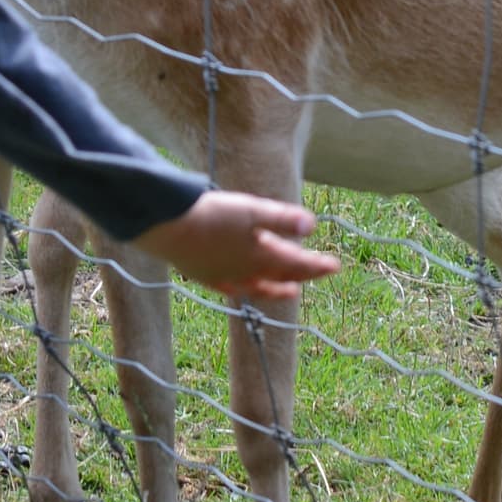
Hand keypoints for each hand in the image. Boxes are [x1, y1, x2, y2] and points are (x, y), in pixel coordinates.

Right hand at [134, 193, 340, 305]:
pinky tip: (240, 289)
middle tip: (319, 273)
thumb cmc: (211, 216)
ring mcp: (223, 276)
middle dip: (302, 274)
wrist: (166, 228)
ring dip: (277, 288)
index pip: (296, 264)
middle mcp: (245, 272)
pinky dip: (242, 289)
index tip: (334, 266)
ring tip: (290, 290)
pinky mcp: (203, 275)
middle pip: (281, 276)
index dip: (316, 266)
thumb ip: (283, 219)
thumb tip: (312, 226)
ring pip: (258, 287)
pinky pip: (230, 288)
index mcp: (260, 257)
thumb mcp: (252, 210)